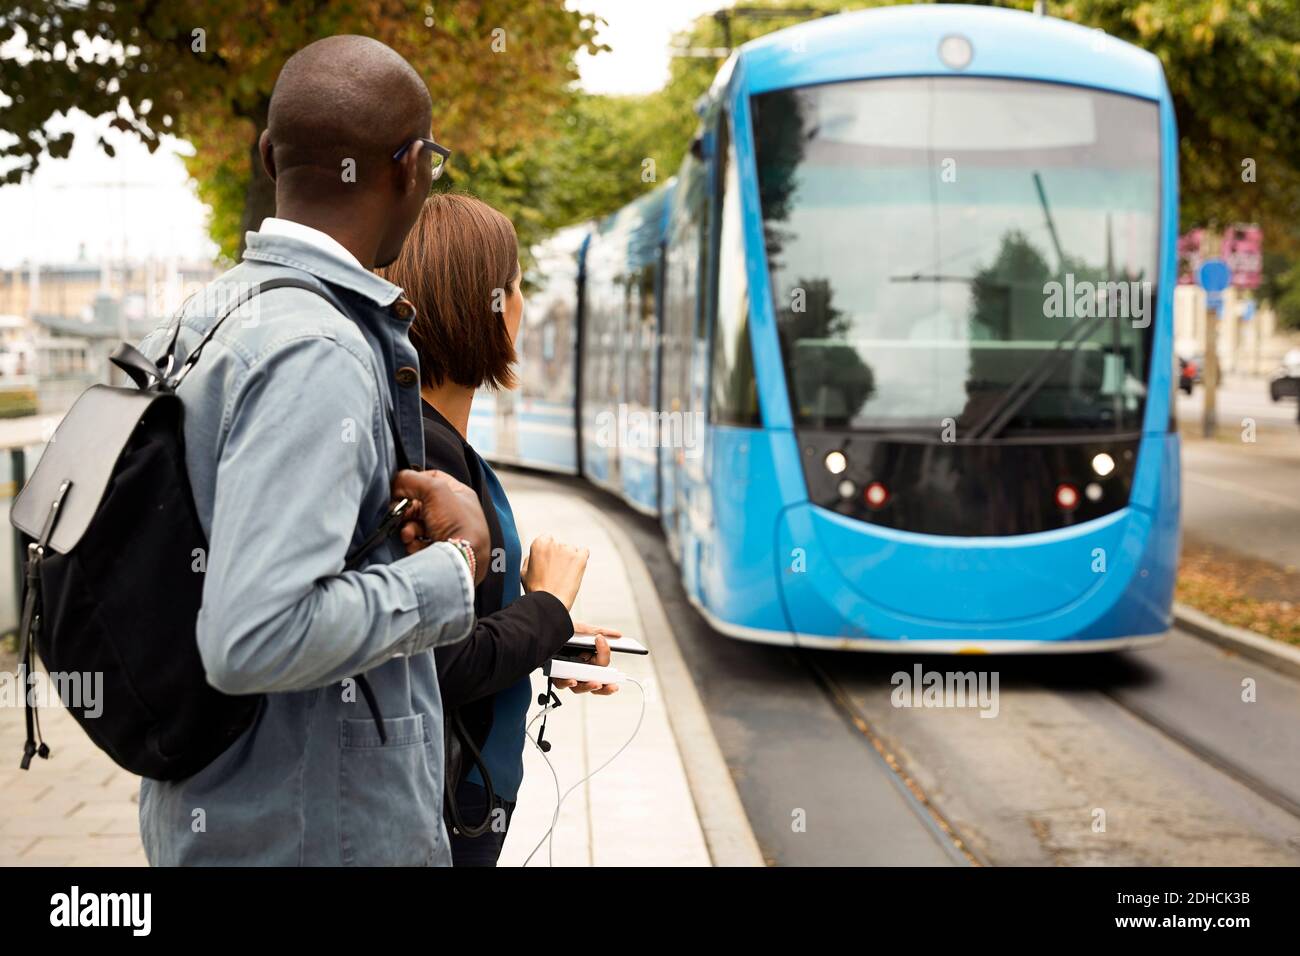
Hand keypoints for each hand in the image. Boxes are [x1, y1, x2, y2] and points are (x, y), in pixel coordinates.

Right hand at [391, 469, 489, 584]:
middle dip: (407, 510)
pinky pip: (419, 543)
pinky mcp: (440, 551)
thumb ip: (412, 479)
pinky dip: (414, 544)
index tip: (401, 488)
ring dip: (408, 529)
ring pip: (417, 525)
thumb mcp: (435, 491)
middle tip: (399, 514)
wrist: (462, 561)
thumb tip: (396, 482)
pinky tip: (416, 546)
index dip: (415, 481)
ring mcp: (448, 533)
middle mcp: (456, 513)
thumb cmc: (456, 523)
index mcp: (461, 495)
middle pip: (421, 504)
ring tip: (409, 535)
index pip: (434, 479)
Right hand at [520, 534, 587, 609]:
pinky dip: (581, 559)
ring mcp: (568, 550)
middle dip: (558, 556)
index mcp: (539, 544)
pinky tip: (575, 570)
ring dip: (569, 559)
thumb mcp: (524, 572)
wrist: (549, 603)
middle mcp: (554, 544)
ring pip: (571, 550)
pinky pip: (584, 552)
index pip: (547, 539)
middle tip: (555, 573)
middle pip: (559, 545)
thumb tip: (537, 554)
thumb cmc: (536, 591)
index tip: (547, 563)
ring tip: (563, 576)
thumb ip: (530, 557)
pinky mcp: (580, 558)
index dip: (547, 552)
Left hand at [555, 630, 619, 695]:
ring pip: (580, 687)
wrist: (542, 630)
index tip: (605, 648)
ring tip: (595, 683)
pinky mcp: (555, 675)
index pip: (602, 665)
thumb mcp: (581, 629)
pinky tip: (572, 680)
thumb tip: (617, 635)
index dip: (606, 658)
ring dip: (589, 686)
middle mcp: (579, 668)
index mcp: (588, 658)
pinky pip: (561, 684)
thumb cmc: (561, 631)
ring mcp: (568, 673)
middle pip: (595, 682)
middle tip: (612, 684)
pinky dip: (568, 683)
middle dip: (606, 685)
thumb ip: (598, 632)